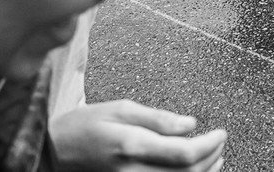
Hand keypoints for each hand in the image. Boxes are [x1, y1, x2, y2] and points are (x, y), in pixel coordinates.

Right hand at [51, 101, 227, 171]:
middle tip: (220, 141)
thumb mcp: (121, 108)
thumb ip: (158, 118)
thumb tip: (191, 125)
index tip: (221, 133)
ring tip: (215, 156)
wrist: (53, 152)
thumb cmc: (85, 126)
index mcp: (131, 145)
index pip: (184, 153)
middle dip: (211, 158)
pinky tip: (194, 171)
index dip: (210, 145)